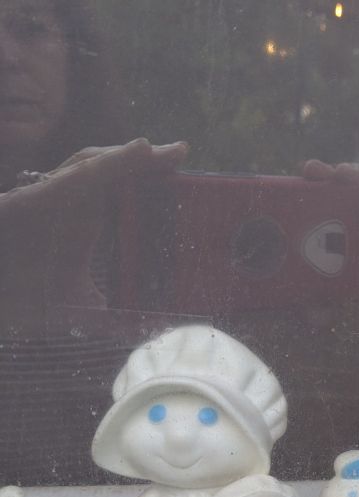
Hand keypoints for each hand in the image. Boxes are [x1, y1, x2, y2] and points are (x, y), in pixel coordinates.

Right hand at [0, 139, 187, 334]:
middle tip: (182, 152)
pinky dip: (111, 163)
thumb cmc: (20, 295)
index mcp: (83, 221)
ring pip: (96, 165)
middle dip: (148, 160)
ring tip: (165, 151)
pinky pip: (78, 177)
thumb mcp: (80, 308)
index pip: (122, 192)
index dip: (150, 178)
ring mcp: (52, 199)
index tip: (183, 174)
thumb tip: (149, 330)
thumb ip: (112, 316)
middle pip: (114, 172)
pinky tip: (139, 151)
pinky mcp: (36, 201)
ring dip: (131, 156)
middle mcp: (69, 205)